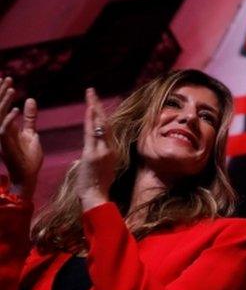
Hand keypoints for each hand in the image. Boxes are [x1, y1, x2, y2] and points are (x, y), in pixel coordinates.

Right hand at [0, 77, 41, 198]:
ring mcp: (2, 139)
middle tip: (7, 78)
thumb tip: (29, 99)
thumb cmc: (28, 156)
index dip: (2, 93)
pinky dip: (11, 120)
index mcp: (7, 127)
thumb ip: (29, 118)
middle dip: (1, 93)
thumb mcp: (30, 132)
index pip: (2, 106)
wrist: (28, 176)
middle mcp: (1, 131)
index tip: (6, 78)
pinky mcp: (6, 146)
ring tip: (12, 89)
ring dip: (5, 103)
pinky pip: (4, 131)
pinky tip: (17, 110)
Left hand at [75, 88, 116, 210]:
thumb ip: (99, 156)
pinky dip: (91, 121)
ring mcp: (102, 150)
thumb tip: (95, 151)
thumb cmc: (96, 187)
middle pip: (105, 122)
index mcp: (111, 151)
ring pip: (100, 125)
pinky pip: (92, 134)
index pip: (106, 129)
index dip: (101, 114)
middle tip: (91, 91)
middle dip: (97, 106)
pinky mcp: (94, 154)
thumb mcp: (101, 168)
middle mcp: (109, 148)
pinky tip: (89, 110)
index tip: (96, 103)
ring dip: (94, 108)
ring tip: (90, 94)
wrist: (96, 197)